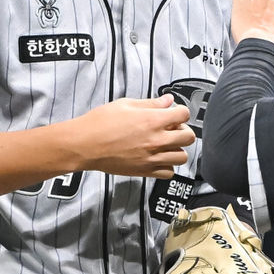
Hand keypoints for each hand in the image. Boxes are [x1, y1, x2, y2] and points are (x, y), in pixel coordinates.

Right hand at [72, 94, 194, 177]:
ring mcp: (152, 158)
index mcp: (153, 120)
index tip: (173, 112)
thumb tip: (168, 100)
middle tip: (172, 129)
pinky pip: (169, 173)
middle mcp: (156, 140)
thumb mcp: (125, 105)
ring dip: (177, 149)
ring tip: (166, 145)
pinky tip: (158, 158)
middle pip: (188, 137)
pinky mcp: (145, 171)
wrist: (84, 145)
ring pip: (182, 157)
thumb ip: (150, 104)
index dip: (180, 111)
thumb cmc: (100, 123)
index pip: (184, 114)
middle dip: (183, 130)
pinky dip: (167, 166)